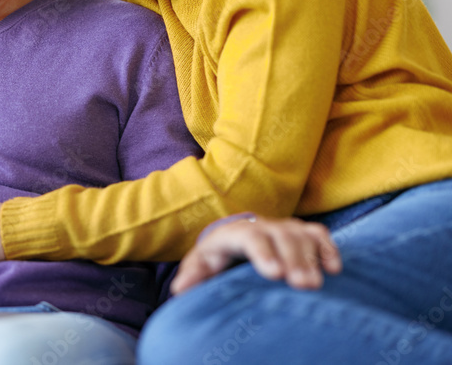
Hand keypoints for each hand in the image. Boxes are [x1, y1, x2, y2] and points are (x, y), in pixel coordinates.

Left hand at [170, 216, 340, 295]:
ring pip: (302, 235)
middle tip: (303, 285)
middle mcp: (262, 225)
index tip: (274, 274)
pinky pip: (318, 234)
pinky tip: (334, 268)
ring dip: (312, 258)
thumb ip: (193, 275)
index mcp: (235, 232)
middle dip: (293, 259)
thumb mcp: (202, 264)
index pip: (249, 237)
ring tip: (317, 284)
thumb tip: (179, 289)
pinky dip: (328, 248)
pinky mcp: (301, 231)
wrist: (234, 238)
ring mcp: (284, 227)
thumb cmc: (217, 256)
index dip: (263, 253)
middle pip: (281, 236)